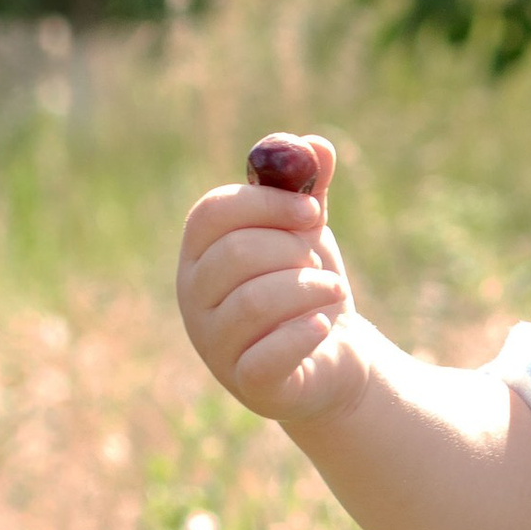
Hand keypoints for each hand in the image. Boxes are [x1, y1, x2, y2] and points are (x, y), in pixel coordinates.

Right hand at [176, 131, 369, 422]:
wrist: (336, 356)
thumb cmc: (309, 288)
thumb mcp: (309, 235)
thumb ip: (309, 191)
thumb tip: (316, 145)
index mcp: (200, 255)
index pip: (211, 214)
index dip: (265, 204)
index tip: (313, 210)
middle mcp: (194, 300)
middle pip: (234, 254)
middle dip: (292, 249)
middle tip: (320, 259)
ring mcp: (214, 346)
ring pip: (255, 301)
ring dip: (309, 287)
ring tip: (333, 290)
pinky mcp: (246, 384)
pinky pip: (268, 353)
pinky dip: (304, 332)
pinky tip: (324, 325)